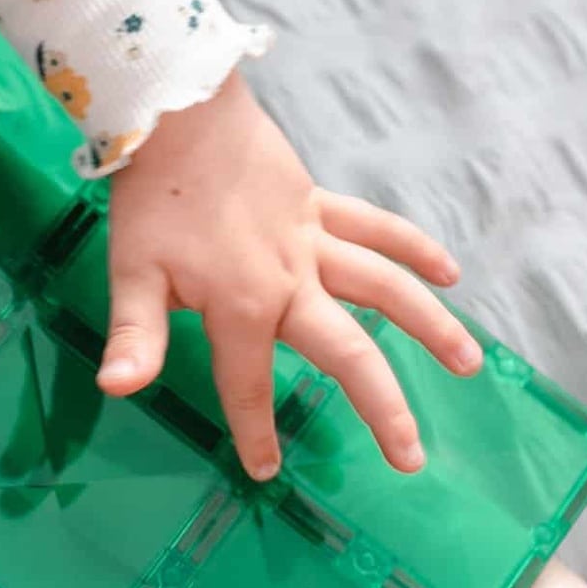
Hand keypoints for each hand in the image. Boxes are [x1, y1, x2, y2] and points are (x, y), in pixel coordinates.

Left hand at [100, 74, 481, 479]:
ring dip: (430, 327)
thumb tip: (119, 389)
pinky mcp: (319, 205)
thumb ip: (135, 337)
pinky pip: (377, 229)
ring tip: (467, 366)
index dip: (256, 431)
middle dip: (382, 408)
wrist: (178, 116)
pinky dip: (415, 248)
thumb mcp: (129, 274)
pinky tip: (449, 274)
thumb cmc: (149, 201)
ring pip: (386, 289)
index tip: (267, 471)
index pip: (248, 384)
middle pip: (348, 353)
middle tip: (411, 459)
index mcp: (242, 306)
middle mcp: (292, 279)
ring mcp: (313, 240)